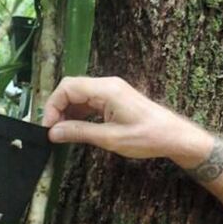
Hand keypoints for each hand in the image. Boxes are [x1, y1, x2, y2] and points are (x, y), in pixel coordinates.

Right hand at [42, 76, 211, 165]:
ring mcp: (112, 91)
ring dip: (68, 112)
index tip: (49, 127)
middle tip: (53, 131)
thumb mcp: (110, 138)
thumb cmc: (147, 137)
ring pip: (80, 96)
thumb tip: (53, 133)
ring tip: (62, 133)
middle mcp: (108, 85)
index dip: (53, 105)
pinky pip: (90, 102)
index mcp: (106, 89)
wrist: (174, 136)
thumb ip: (80, 133)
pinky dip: (80, 114)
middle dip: (58, 108)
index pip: (68, 87)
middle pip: (71, 89)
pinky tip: (76, 129)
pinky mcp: (115, 100)